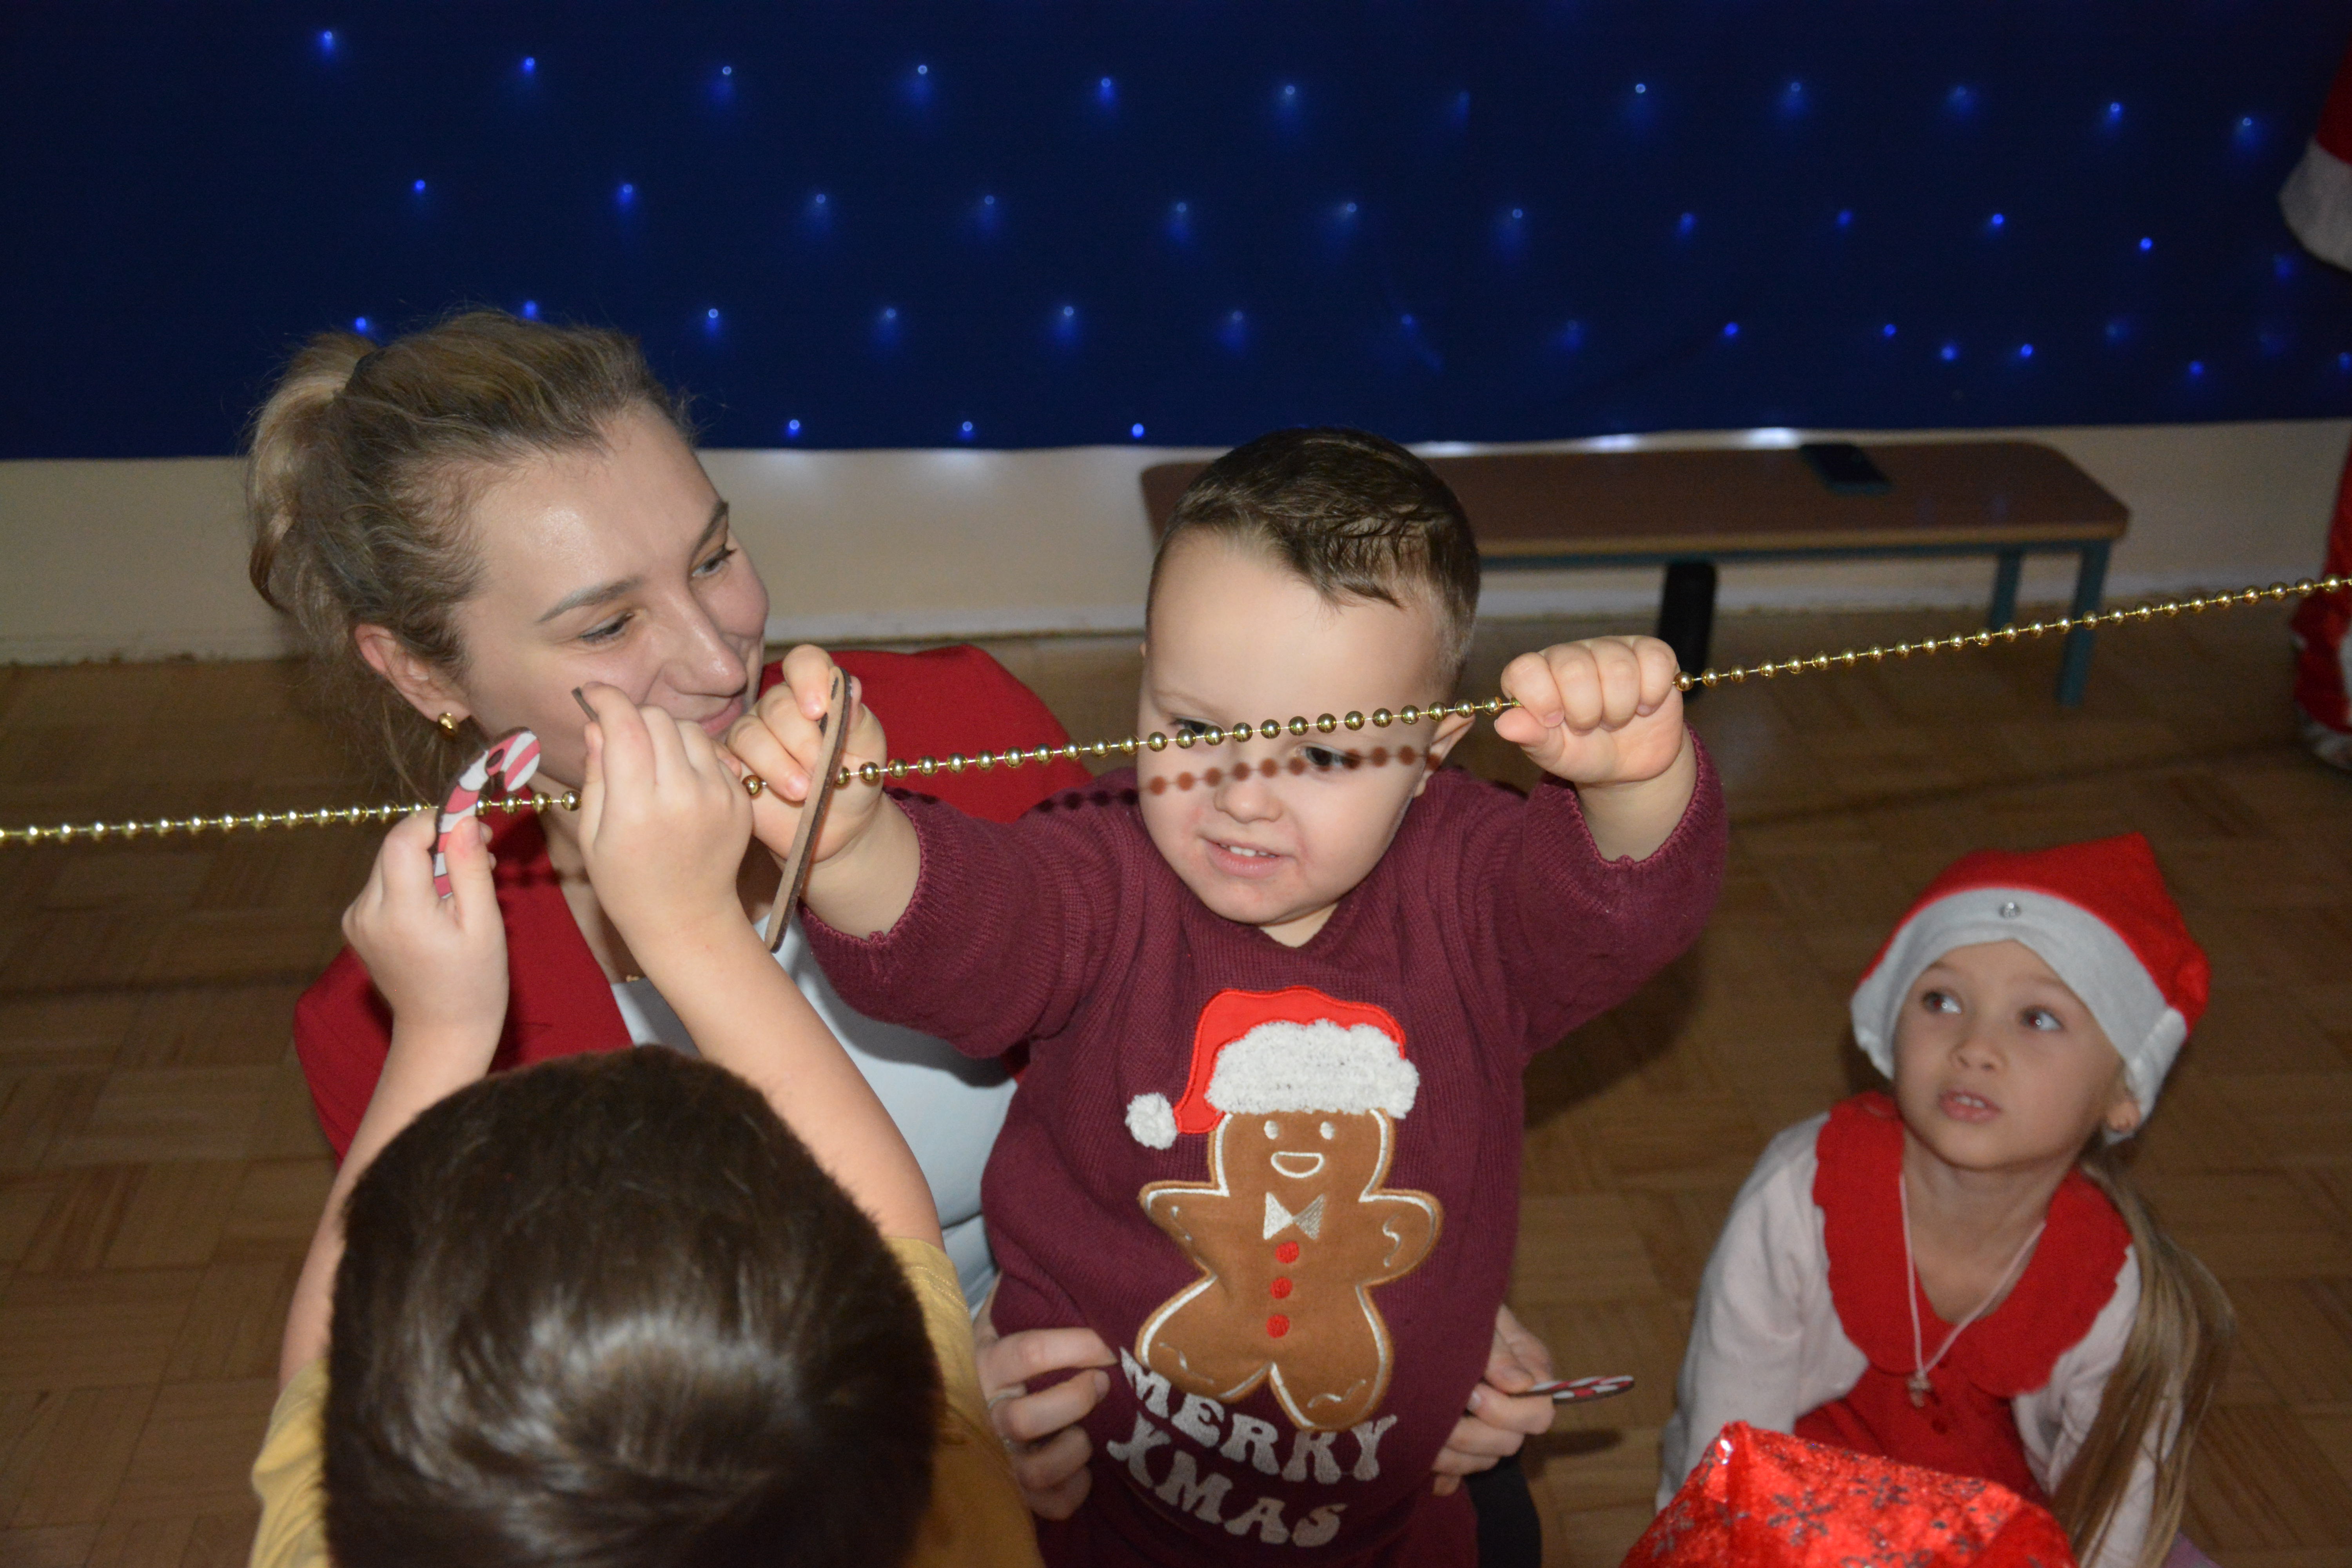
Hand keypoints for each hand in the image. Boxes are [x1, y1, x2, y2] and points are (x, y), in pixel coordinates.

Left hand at [342, 810, 507, 1052]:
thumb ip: (469, 869)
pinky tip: (438, 905)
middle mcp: (367, 912)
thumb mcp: (484, 925)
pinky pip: (384, 885)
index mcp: (400, 913)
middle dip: (436, 841)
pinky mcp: (355, 925)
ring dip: (425, 862)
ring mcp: (356, 920)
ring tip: (463, 887)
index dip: (436, 820)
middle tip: (480, 856)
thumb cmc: (474, 983)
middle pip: (395, 848)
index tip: (472, 824)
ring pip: (389, 864)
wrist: (440, 1032)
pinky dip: (412, 882)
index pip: (402, 839)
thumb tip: (464, 821)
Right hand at [576, 683, 753, 950]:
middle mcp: (683, 796)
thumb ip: (596, 775)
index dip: (606, 700)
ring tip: (650, 759)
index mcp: (637, 808)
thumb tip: (595, 724)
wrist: (687, 919)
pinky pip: (714, 754)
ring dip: (665, 732)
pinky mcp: (740, 800)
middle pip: (658, 719)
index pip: (625, 726)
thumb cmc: (627, 882)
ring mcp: (718, 797)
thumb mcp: (593, 834)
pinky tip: (678, 781)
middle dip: (633, 716)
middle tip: (619, 734)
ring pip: (690, 729)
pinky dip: (691, 755)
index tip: (592, 694)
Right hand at [724, 644, 890, 866]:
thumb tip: (851, 686)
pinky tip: (753, 786)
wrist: (838, 826)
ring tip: (802, 792)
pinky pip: (716, 755)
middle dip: (801, 740)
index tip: (818, 711)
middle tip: (821, 772)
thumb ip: (857, 719)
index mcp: (815, 693)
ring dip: (777, 764)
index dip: (808, 679)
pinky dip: (729, 766)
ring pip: (748, 734)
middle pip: (777, 705)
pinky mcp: (732, 764)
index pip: (804, 663)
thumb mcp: (867, 751)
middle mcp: (778, 708)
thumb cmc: (854, 781)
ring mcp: (751, 735)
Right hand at [973, 1297, 1117, 1520]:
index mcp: (986, 1364)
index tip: (1112, 1340)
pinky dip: (1072, 1493)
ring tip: (1090, 1433)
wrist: (959, 1404)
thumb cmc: (997, 1352)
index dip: (1078, 1346)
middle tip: (1102, 1384)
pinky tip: (1086, 1473)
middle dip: (1074, 1400)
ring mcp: (999, 1458)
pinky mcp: (1014, 1493)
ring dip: (1072, 1452)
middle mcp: (988, 1414)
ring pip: (1034, 1470)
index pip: (1030, 1353)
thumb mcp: (998, 1316)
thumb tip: (1049, 1239)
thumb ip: (1019, 1286)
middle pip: (1024, 1418)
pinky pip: (1046, 1505)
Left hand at [1431, 1303, 1558, 1496]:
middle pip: (1510, 1444)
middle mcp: (1514, 1401)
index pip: (1540, 1413)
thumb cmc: (1452, 1300)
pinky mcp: (1460, 1439)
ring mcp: (1487, 1423)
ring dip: (1450, 1452)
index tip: (1472, 1391)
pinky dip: (1439, 1469)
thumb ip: (1497, 1347)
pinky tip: (1417, 1455)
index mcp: (1529, 1368)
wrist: (1421, 1302)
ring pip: (1483, 1462)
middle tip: (1438, 1406)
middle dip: (1472, 1433)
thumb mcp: (1477, 1312)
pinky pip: (1456, 1472)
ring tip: (1418, 1423)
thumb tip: (1520, 1385)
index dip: (1507, 1411)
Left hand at [1493, 636, 1686, 787]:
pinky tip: (1645, 706)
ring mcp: (1611, 649)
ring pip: (1617, 667)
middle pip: (1573, 669)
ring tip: (1616, 719)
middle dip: (1585, 712)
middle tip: (1589, 727)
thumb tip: (1504, 725)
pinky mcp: (1649, 652)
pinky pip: (1655, 659)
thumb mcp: (1555, 755)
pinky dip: (1652, 693)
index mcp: (1537, 675)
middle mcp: (1571, 654)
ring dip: (1620, 708)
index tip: (1554, 722)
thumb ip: (1531, 738)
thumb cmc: (1585, 754)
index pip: (1525, 669)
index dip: (1540, 698)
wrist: (1632, 765)